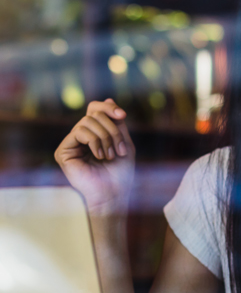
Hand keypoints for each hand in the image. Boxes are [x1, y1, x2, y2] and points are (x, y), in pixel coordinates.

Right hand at [54, 99, 134, 213]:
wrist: (113, 194)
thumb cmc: (120, 173)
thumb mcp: (123, 142)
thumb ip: (116, 122)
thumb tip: (108, 99)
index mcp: (94, 134)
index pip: (95, 109)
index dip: (108, 108)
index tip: (122, 116)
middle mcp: (80, 137)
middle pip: (94, 114)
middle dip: (112, 130)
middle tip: (119, 150)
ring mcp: (71, 144)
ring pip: (88, 122)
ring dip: (106, 138)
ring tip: (110, 156)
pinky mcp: (63, 152)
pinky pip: (80, 132)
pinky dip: (94, 142)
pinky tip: (99, 156)